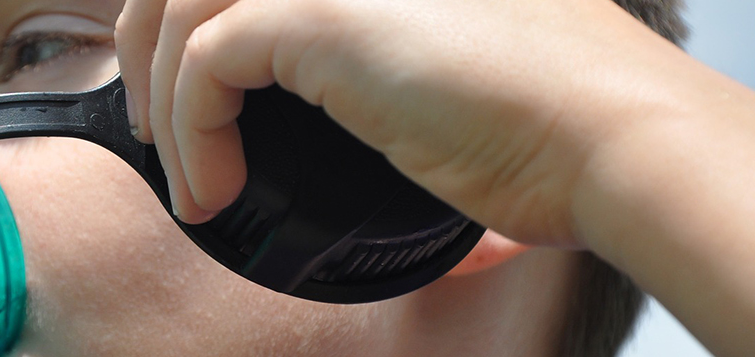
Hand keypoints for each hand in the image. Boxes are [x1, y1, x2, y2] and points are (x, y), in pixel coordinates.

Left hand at [115, 0, 712, 246]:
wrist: (606, 133)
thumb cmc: (542, 112)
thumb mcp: (429, 56)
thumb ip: (355, 51)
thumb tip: (302, 92)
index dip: (186, 13)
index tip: (175, 83)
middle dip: (147, 42)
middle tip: (155, 121)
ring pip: (179, 4)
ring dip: (159, 94)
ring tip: (183, 170)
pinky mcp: (319, 9)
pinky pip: (205, 64)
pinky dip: (190, 133)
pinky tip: (208, 187)